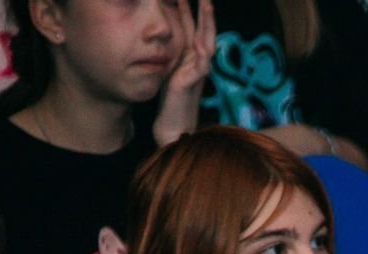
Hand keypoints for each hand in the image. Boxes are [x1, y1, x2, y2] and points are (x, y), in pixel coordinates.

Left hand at [152, 0, 216, 146]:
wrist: (173, 127)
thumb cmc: (169, 103)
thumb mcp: (168, 72)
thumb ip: (170, 57)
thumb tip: (160, 41)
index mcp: (191, 58)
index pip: (192, 28)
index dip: (190, 10)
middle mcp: (199, 61)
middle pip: (204, 29)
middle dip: (204, 9)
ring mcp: (199, 70)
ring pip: (207, 40)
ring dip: (207, 21)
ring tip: (206, 3)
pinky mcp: (193, 80)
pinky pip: (202, 60)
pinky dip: (203, 48)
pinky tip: (202, 36)